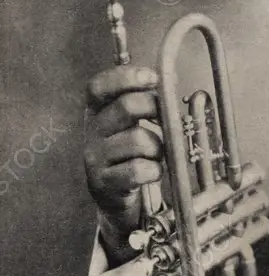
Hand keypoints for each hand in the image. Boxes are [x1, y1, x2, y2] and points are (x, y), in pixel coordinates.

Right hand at [83, 65, 161, 263]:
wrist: (115, 198)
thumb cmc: (130, 156)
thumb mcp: (131, 126)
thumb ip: (145, 102)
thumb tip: (170, 79)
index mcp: (96, 112)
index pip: (99, 86)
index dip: (126, 77)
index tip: (152, 77)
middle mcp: (91, 131)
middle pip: (126, 107)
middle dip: (156, 109)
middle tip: (166, 120)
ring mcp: (95, 157)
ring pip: (138, 139)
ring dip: (158, 147)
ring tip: (156, 155)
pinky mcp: (103, 182)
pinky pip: (138, 170)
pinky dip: (153, 171)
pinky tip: (152, 172)